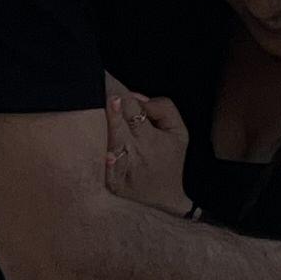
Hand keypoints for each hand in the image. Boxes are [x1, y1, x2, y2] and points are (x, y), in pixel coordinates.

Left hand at [100, 74, 194, 214]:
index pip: (133, 110)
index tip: (108, 80)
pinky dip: (108, 164)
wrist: (168, 198)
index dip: (122, 96)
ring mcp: (124, 169)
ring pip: (111, 145)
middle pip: (118, 125)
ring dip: (105, 129)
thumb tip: (138, 98)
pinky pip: (109, 173)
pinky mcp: (115, 184)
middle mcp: (136, 151)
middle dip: (111, 108)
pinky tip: (108, 156)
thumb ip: (163, 108)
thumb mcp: (179, 131)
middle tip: (101, 89)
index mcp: (151, 137)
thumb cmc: (172, 159)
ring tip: (101, 112)